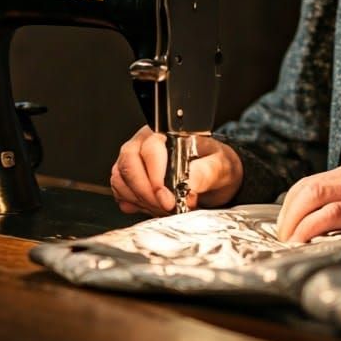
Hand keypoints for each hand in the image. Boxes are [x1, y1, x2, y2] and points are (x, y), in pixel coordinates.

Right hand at [109, 125, 243, 216]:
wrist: (215, 176)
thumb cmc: (216, 165)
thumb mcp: (220, 166)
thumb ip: (205, 172)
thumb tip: (189, 185)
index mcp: (167, 133)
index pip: (150, 150)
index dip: (155, 176)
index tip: (168, 199)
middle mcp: (145, 143)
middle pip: (128, 164)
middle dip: (146, 192)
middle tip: (166, 207)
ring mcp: (134, 160)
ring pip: (120, 180)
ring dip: (140, 200)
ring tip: (164, 208)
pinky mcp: (129, 178)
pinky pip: (119, 192)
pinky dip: (134, 204)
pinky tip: (154, 206)